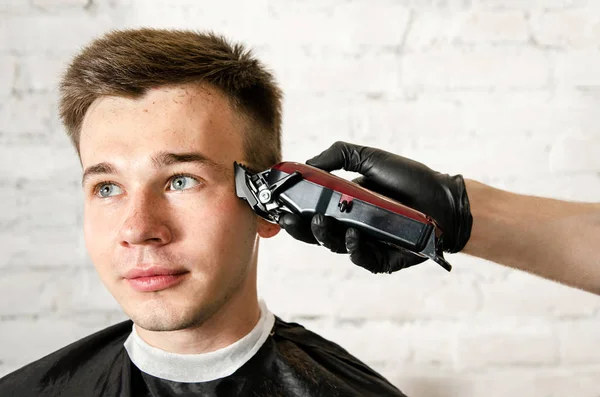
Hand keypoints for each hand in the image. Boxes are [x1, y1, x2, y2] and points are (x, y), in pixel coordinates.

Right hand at [278, 141, 472, 273]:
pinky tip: (354, 236)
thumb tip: (307, 163)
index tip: (279, 205)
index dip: (293, 210)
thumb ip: (338, 156)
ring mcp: (365, 244)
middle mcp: (350, 227)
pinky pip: (362, 258)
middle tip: (290, 219)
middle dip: (300, 229)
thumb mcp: (369, 158)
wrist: (444, 198)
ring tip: (322, 222)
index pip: (311, 212)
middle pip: (317, 233)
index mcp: (343, 206)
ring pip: (336, 246)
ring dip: (325, 236)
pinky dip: (355, 250)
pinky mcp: (382, 260)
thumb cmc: (409, 179)